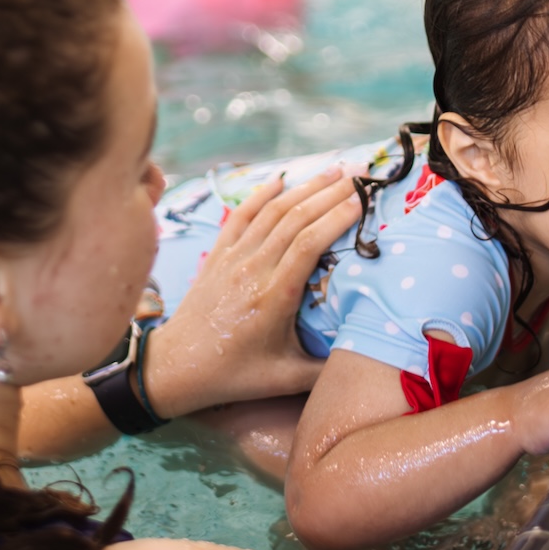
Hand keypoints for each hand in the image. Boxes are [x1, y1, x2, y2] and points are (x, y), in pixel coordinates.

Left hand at [142, 168, 362, 417]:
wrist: (178, 366)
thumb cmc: (234, 375)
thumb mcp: (285, 379)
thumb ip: (327, 370)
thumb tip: (370, 356)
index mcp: (274, 296)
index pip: (309, 243)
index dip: (337, 217)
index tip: (363, 200)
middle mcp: (253, 269)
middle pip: (295, 218)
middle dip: (330, 192)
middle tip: (360, 174)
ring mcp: (232, 258)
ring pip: (272, 211)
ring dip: (304, 187)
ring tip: (334, 171)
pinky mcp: (217, 256)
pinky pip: (240, 216)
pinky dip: (261, 193)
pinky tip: (280, 178)